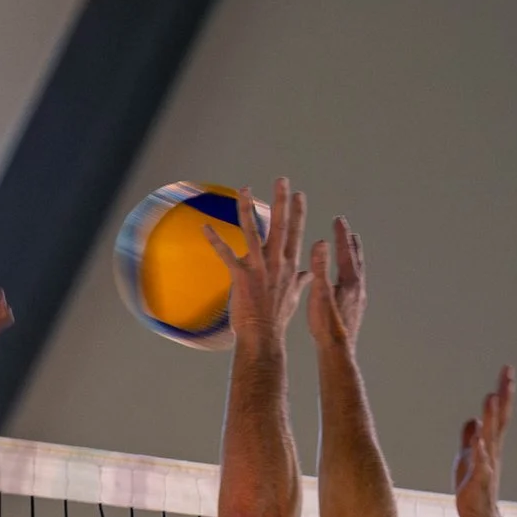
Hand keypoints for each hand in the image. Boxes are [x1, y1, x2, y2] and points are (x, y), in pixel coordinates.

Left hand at [204, 178, 307, 341]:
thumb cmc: (276, 318)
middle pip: (280, 226)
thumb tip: (311, 273)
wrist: (263, 337)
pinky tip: (205, 226)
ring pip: (253, 232)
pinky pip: (226, 254)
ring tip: (245, 189)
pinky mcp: (241, 277)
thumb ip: (301, 281)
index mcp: (290, 266)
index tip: (299, 194)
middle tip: (282, 180)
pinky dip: (215, 240)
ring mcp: (259, 268)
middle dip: (281, 201)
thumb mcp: (295, 296)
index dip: (297, 213)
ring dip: (248, 209)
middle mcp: (277, 263)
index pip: (296, 233)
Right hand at [306, 217, 365, 350]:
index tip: (338, 219)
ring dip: (353, 259)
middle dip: (350, 244)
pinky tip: (347, 281)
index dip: (341, 235)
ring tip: (351, 250)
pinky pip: (355, 284)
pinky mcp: (356, 309)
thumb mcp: (320, 294)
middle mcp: (358, 288)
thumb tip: (321, 243)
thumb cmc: (326, 325)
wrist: (338, 351)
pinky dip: (351, 274)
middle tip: (347, 230)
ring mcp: (359, 299)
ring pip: (358, 273)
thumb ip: (320, 268)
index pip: (346, 252)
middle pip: (356, 260)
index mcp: (350, 282)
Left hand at [455, 365, 514, 516]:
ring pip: (490, 437)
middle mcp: (492, 450)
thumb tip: (473, 419)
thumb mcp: (467, 456)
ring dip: (492, 417)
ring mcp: (487, 464)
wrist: (476, 514)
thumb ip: (470, 437)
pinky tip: (478, 438)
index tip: (508, 370)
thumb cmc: (473, 487)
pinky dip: (480, 451)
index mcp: (490, 443)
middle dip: (504, 396)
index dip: (504, 392)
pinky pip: (480, 463)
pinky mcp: (478, 480)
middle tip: (508, 373)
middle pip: (500, 419)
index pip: (500, 413)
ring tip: (492, 397)